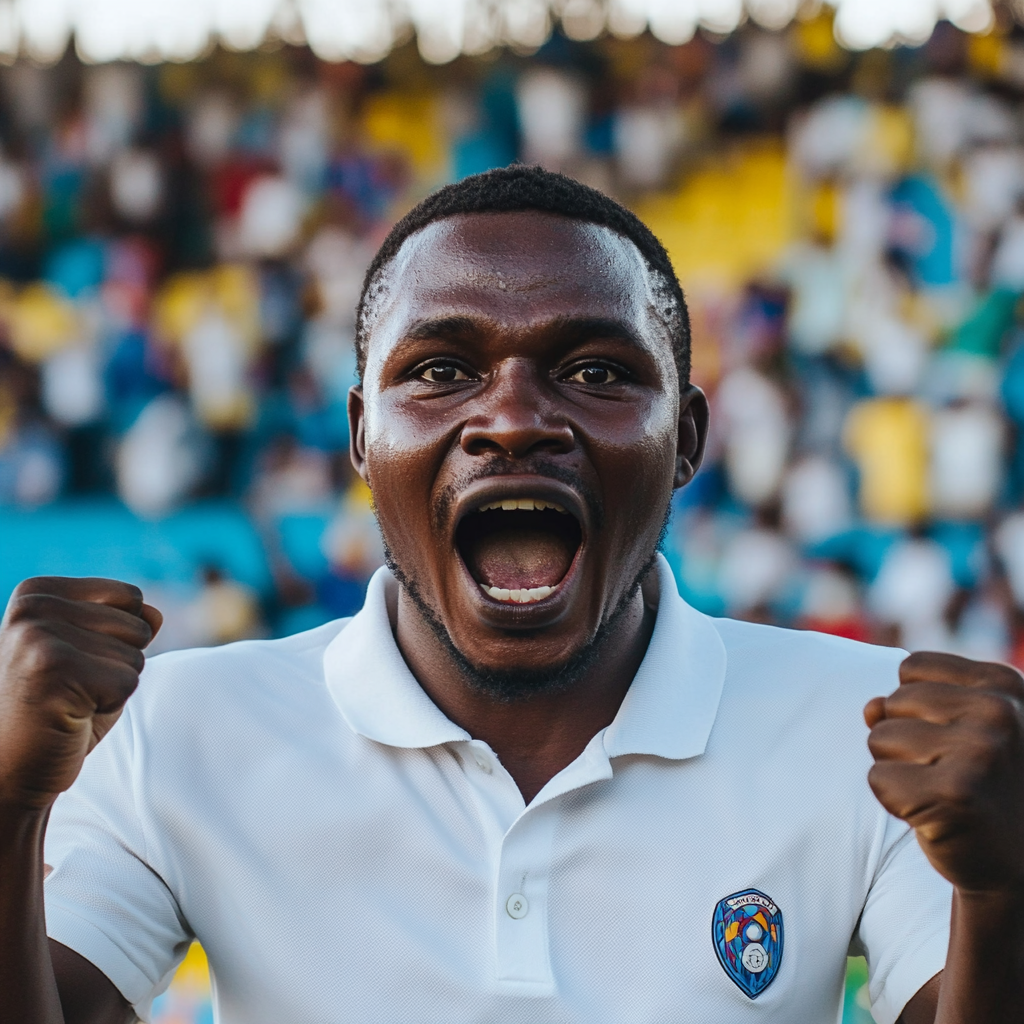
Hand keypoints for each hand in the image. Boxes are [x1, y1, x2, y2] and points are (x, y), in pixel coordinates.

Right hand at [0, 577, 161, 812]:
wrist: (12, 765)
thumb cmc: (59, 706)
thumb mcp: (97, 655)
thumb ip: (127, 625)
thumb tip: (155, 614)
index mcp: (38, 592)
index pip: (131, 597)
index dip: (120, 636)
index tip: (78, 661)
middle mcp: (32, 607)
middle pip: (137, 626)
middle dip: (118, 663)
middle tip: (74, 686)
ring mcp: (38, 635)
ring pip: (134, 656)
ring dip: (113, 686)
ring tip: (71, 699)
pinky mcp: (53, 669)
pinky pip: (127, 681)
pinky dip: (110, 705)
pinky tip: (71, 713)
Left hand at [865, 651, 1023, 895]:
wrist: (1019, 864)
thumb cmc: (983, 785)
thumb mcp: (960, 728)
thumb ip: (911, 703)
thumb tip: (871, 707)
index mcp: (1004, 685)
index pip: (913, 667)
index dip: (918, 706)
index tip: (956, 739)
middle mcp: (999, 713)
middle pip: (892, 702)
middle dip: (906, 741)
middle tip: (952, 774)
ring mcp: (980, 753)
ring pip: (879, 738)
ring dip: (900, 770)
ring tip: (945, 792)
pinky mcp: (954, 795)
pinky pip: (878, 778)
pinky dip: (895, 801)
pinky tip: (936, 815)